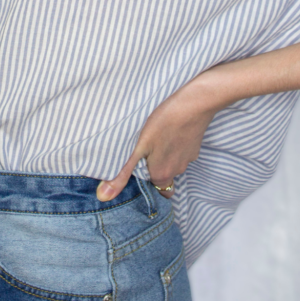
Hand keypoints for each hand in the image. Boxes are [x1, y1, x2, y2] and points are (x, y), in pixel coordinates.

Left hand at [96, 72, 219, 200]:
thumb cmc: (164, 122)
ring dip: (163, 154)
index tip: (137, 165)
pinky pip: (181, 151)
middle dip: (152, 166)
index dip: (144, 179)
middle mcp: (177, 171)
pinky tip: (168, 130)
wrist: (195, 104)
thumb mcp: (138, 147)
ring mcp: (188, 158)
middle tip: (143, 148)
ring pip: (172, 163)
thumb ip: (123, 172)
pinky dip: (174, 144)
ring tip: (154, 137)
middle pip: (162, 176)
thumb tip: (104, 196)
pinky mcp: (195, 146)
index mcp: (161, 175)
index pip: (152, 188)